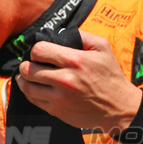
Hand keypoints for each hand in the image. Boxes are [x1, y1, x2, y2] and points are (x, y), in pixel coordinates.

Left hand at [15, 31, 142, 132]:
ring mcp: (60, 98)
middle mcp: (65, 80)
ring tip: (27, 76)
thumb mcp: (103, 48)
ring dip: (23, 79)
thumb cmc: (110, 76)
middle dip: (26, 64)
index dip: (35, 50)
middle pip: (28, 69)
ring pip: (27, 86)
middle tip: (30, 64)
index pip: (38, 51)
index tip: (40, 53)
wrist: (119, 107)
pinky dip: (31, 93)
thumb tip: (59, 32)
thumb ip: (82, 35)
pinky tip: (36, 88)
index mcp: (75, 61)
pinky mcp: (57, 111)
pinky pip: (33, 100)